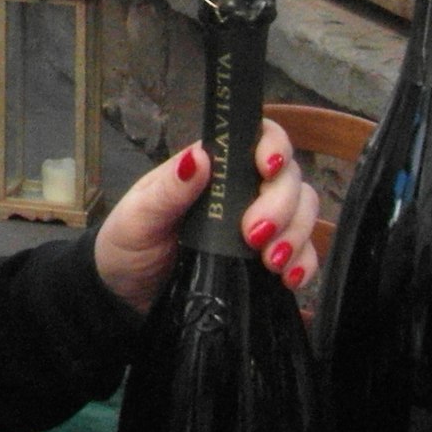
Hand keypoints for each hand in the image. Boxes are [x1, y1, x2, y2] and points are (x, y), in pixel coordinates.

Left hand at [92, 117, 319, 314]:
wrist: (126, 294)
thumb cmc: (128, 242)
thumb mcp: (139, 215)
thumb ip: (169, 190)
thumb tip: (200, 158)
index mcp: (212, 168)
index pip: (257, 137)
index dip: (273, 146)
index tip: (267, 169)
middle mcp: (241, 190)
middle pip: (288, 177)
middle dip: (282, 204)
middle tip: (254, 235)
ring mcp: (258, 223)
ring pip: (303, 211)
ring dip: (297, 233)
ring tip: (272, 261)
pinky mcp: (266, 259)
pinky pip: (302, 252)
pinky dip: (306, 262)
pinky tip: (292, 278)